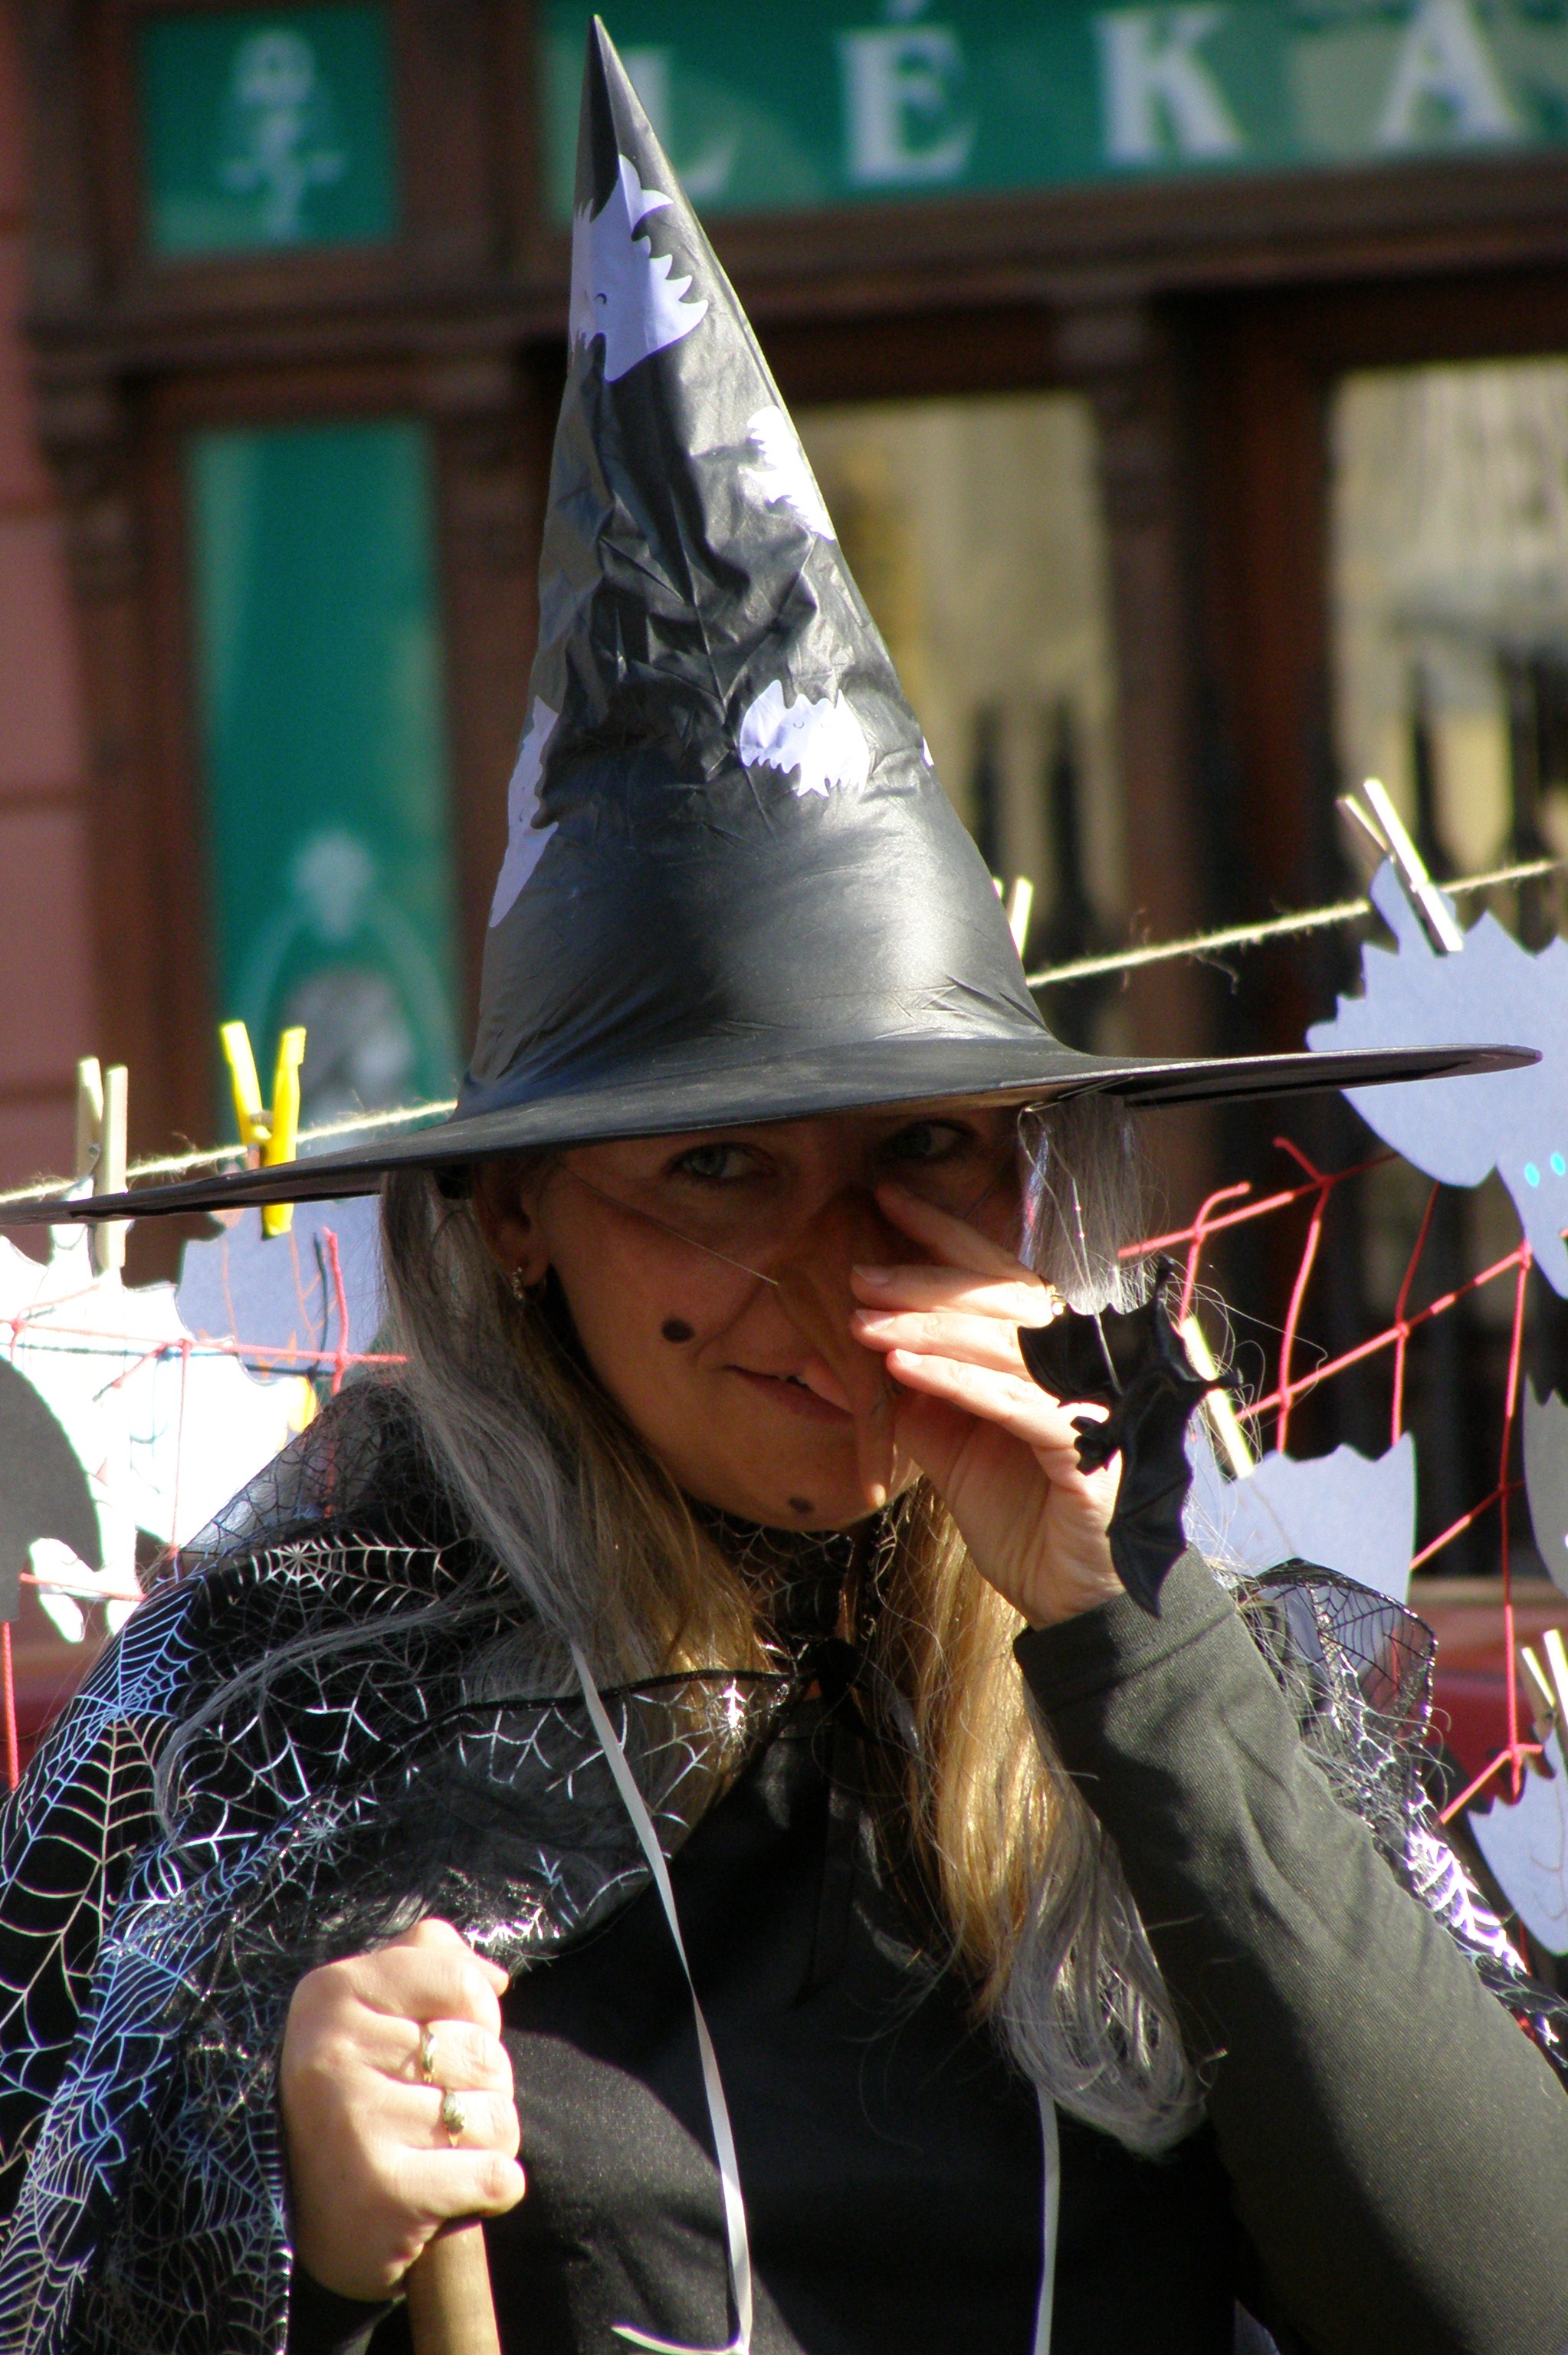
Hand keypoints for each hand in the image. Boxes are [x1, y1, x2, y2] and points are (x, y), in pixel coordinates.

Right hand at [279, 1917, 523, 2301]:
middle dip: (482, 2089)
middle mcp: (334, 2055)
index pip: (463, 1982)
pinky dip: (494, 2190)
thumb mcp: (368, 2008)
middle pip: (485, 2054)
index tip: (438, 2047)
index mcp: (331, 1995)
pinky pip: (497, 2176)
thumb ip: (429, 1960)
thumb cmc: (353, 2095)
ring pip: (496, 2117)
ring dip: (488, 2143)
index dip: (476, 2018)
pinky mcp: (385, 2195)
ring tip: (437, 2155)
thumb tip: (497, 1977)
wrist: (297, 2219)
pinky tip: (451, 2194)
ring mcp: (357, 2125)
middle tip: (433, 2115)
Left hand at [850, 1184, 1123, 1627]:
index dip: (944, 1234)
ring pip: (1003, 1343)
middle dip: (923, 1281)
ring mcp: (1088, 1400)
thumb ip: (921, 1395)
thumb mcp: (954, 1445)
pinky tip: (902, 1372)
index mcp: (1050, 1352)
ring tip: (864, 1322)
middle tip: (859, 1274)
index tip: (887, 1200)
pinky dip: (955, 1381)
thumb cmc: (1023, 1515)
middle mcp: (1078, 1363)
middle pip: (999, 1299)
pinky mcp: (1086, 1448)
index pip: (996, 1276)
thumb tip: (863, 1351)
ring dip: (927, 1328)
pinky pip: (1013, 1402)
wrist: (1072, 1598)